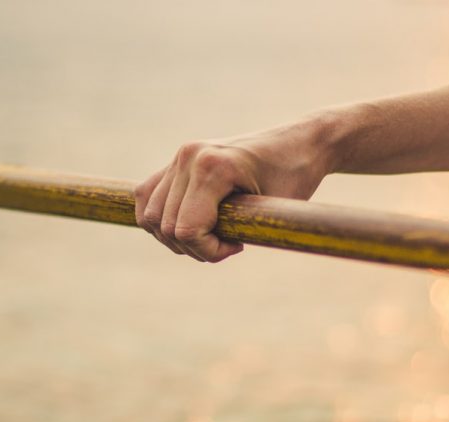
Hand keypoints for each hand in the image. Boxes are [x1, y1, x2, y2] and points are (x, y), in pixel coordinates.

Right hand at [135, 119, 335, 261]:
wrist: (300, 143)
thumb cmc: (294, 177)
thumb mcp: (270, 211)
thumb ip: (230, 232)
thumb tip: (194, 248)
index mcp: (212, 166)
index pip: (186, 230)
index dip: (208, 251)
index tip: (238, 247)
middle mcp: (188, 157)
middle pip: (165, 226)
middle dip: (195, 247)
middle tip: (228, 244)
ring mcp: (179, 157)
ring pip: (150, 215)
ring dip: (175, 237)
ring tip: (210, 236)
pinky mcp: (176, 161)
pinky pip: (148, 197)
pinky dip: (160, 219)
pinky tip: (189, 225)